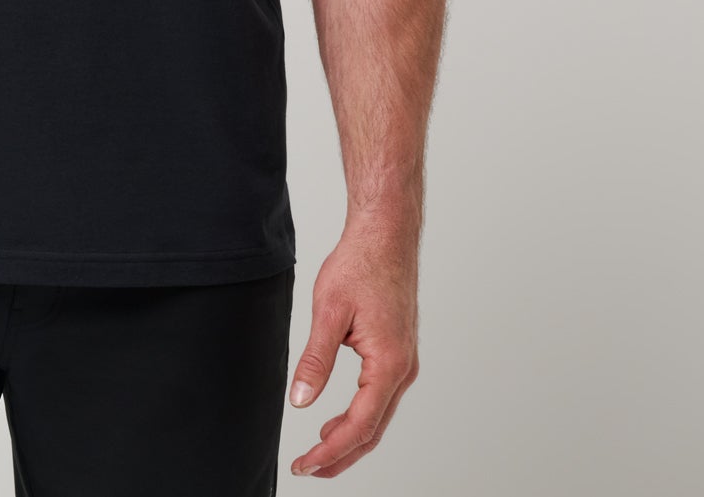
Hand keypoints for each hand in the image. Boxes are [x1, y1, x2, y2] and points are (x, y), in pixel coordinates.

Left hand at [287, 218, 419, 477]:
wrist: (386, 234)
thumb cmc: (361, 264)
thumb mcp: (329, 311)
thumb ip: (315, 359)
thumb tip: (300, 400)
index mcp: (389, 363)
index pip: (360, 425)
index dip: (331, 451)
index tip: (305, 464)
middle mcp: (403, 369)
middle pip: (373, 430)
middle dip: (339, 455)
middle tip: (307, 469)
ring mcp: (403, 362)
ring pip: (377, 417)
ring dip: (349, 440)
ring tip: (317, 453)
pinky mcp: (397, 353)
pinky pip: (379, 398)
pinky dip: (358, 418)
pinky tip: (336, 422)